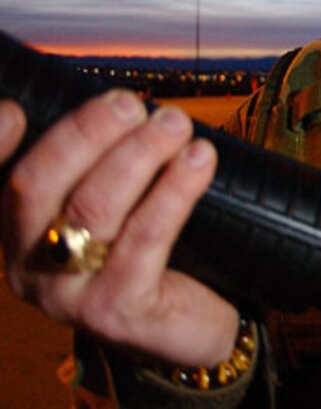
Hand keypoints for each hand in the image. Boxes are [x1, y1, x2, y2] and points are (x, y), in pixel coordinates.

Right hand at [0, 91, 238, 366]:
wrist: (193, 322)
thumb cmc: (152, 250)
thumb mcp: (120, 202)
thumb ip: (106, 161)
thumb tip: (122, 101)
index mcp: (19, 227)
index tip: (17, 110)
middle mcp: (28, 261)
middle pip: (38, 184)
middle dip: (86, 132)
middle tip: (131, 104)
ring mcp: (66, 293)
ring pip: (93, 206)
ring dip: (139, 153)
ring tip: (176, 124)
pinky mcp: (115, 311)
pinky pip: (144, 237)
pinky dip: (174, 189)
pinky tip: (199, 159)